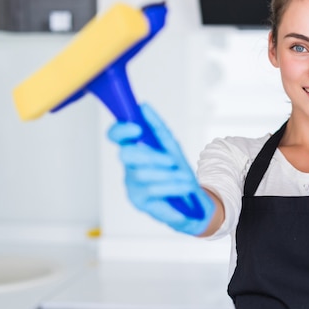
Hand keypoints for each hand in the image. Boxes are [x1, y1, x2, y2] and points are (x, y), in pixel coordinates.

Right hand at [107, 103, 214, 235]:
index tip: (137, 129)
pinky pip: (152, 192)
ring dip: (168, 176)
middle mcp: (129, 166)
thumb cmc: (178, 171)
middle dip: (150, 156)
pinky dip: (171, 189)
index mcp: (134, 149)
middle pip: (126, 155)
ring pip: (142, 175)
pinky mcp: (138, 201)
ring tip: (186, 179)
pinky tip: (184, 192)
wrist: (193, 201)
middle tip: (172, 161)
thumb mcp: (171, 147)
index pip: (116, 135)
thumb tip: (143, 106)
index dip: (121, 130)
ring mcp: (132, 184)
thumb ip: (157, 128)